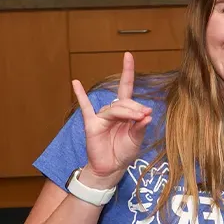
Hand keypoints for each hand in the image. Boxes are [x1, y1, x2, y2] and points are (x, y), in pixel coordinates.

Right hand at [73, 52, 152, 189]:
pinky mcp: (91, 124)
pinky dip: (81, 95)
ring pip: (114, 108)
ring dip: (127, 112)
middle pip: (124, 101)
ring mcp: (101, 117)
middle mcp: (112, 111)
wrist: (111, 168)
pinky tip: (76, 83)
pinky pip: (85, 108)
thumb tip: (147, 115)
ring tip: (138, 118)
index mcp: (125, 112)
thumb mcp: (137, 139)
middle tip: (145, 115)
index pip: (126, 88)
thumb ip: (140, 127)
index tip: (128, 55)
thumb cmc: (124, 152)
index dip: (128, 72)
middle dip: (136, 107)